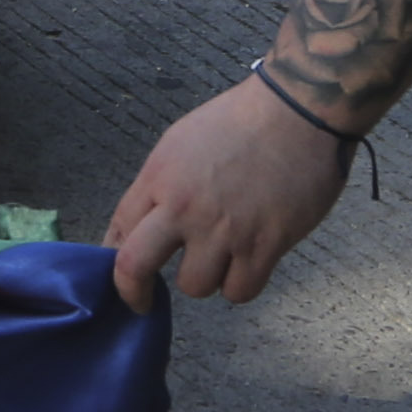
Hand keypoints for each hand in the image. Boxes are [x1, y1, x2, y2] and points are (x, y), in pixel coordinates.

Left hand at [108, 72, 359, 309]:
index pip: (118, 231)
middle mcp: (184, 207)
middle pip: (134, 267)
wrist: (297, 110)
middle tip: (143, 302)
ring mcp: (224, 229)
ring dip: (207, 278)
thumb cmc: (240, 122)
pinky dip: (243, 283)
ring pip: (195, 287)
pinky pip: (240, 291)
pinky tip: (250, 262)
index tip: (124, 277)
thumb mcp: (180, 143)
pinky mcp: (265, 244)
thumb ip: (158, 187)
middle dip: (134, 292)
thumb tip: (137, 229)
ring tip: (224, 255)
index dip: (113, 262)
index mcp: (159, 178)